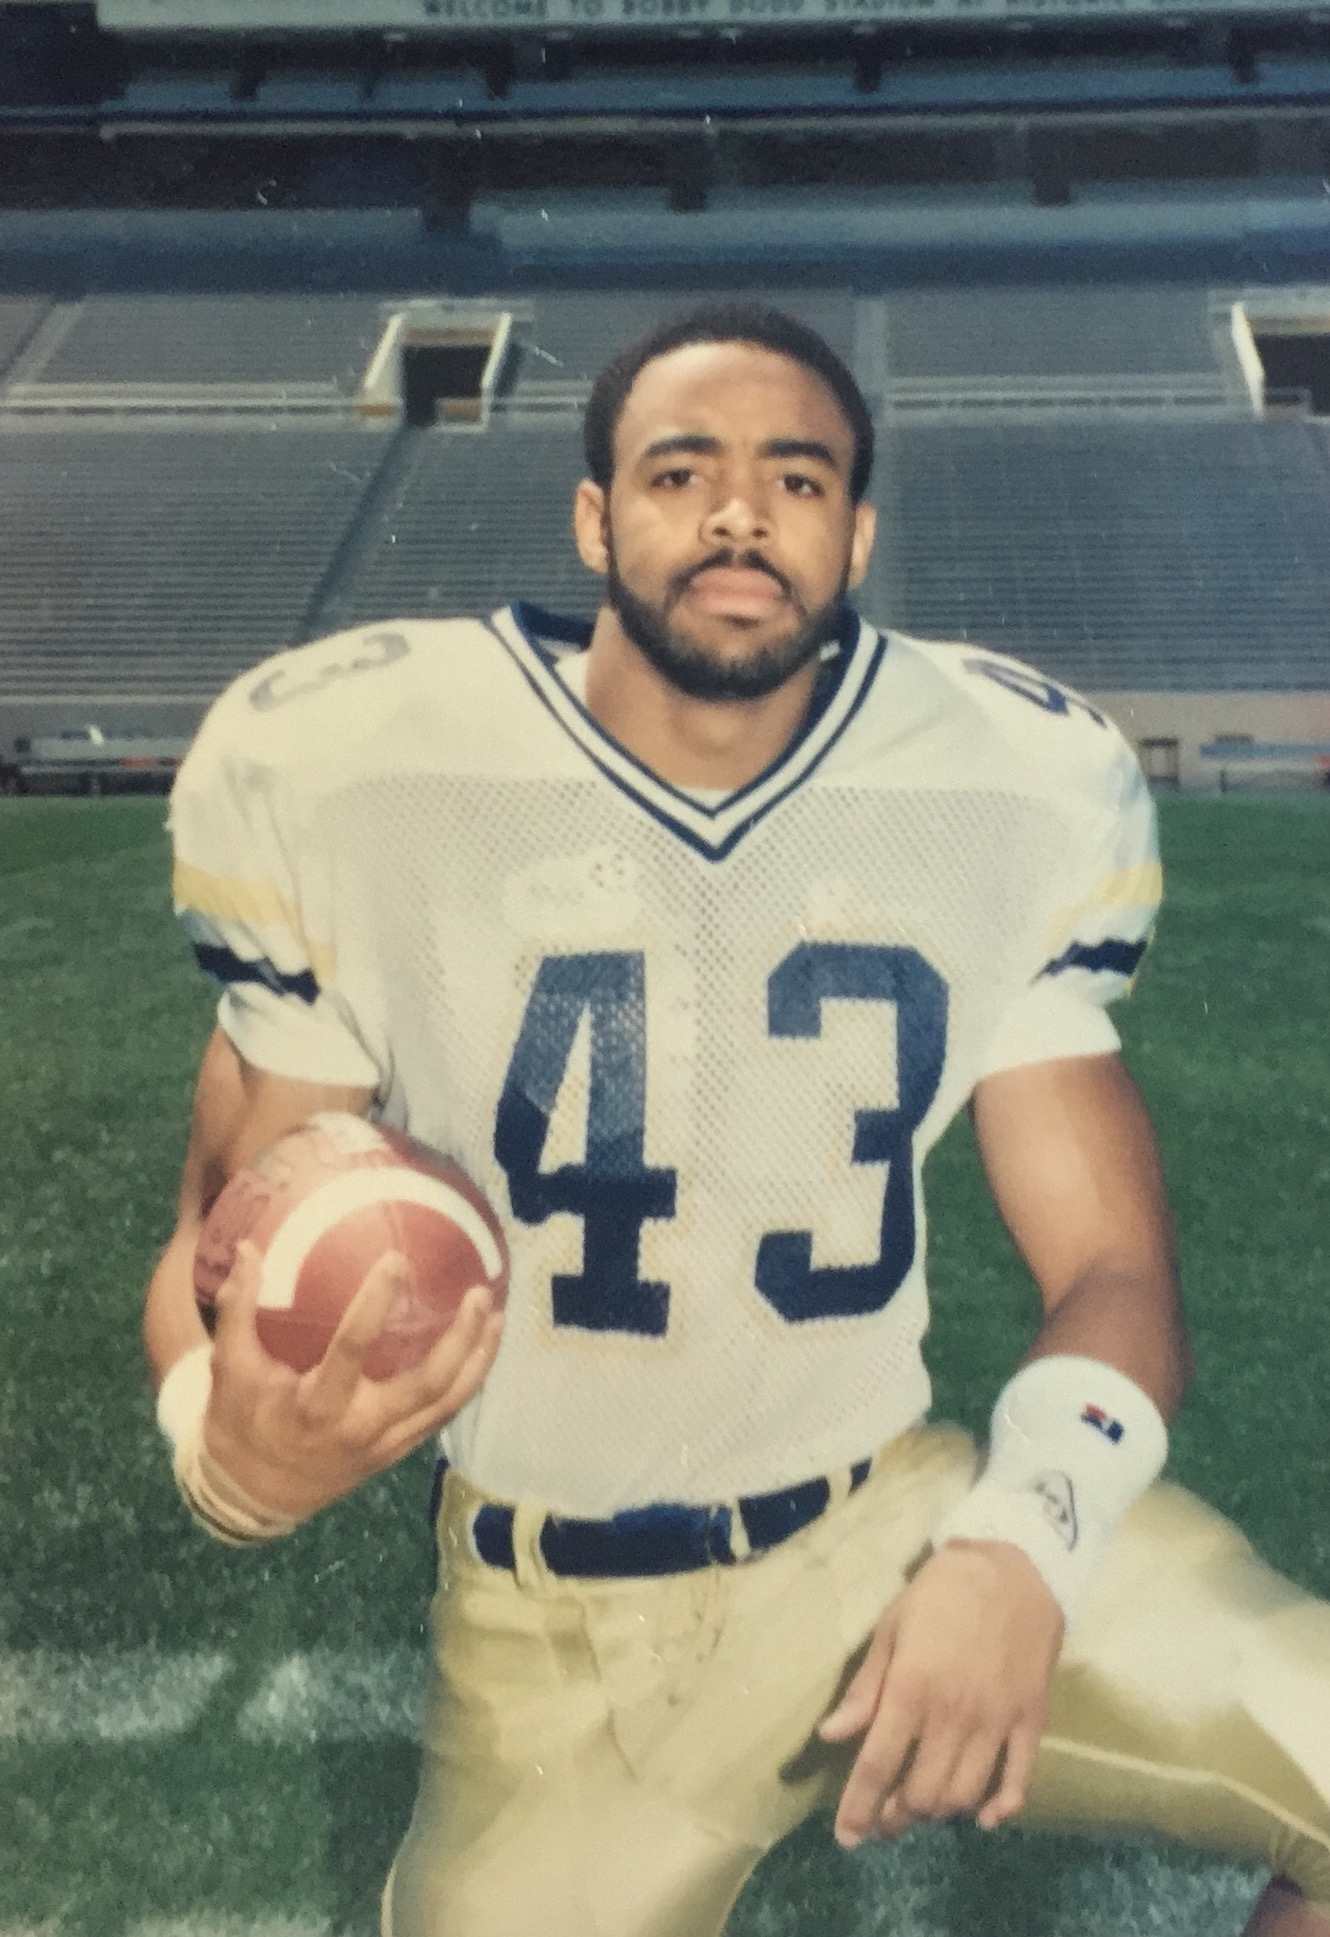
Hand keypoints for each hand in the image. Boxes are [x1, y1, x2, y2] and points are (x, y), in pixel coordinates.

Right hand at [200, 1239, 503, 1521]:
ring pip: (446, 1403)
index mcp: (317, 1405)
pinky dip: (467, 1381)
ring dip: (478, 1360)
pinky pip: (442, 1414)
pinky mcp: (397, 1452)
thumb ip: (237, 1309)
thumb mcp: (229, 1369)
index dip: (376, 1305)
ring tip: (498, 1315)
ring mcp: (385, 1444)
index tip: (397, 1260)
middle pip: (426, 1384)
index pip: (353, 1349)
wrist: (253, 1495)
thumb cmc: (240, 1421)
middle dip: (459, 1340)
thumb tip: (247, 1248)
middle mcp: (360, 1427)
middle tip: (477, 1292)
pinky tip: (483, 1346)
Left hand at [819, 1540, 1063, 1845]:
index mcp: (912, 1689)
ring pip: (964, 1795)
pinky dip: (1001, 1809)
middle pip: (921, 1793)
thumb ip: (865, 1688)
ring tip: (921, 1808)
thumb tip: (831, 1736)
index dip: (858, 1808)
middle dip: (896, 1816)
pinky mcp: (1031, 1721)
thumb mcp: (892, 1628)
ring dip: (938, 1813)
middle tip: (883, 1817)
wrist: (1014, 1565)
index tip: (846, 1837)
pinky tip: (984, 1817)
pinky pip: (1019, 1781)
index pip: (878, 1765)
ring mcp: (997, 1721)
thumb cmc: (941, 1592)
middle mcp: (954, 1715)